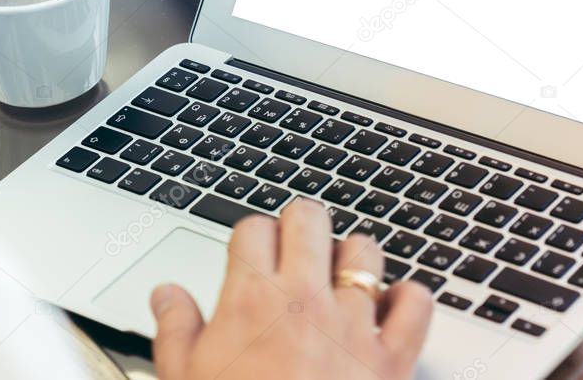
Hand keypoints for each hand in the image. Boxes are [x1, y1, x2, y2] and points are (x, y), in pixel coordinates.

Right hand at [149, 198, 433, 379]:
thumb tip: (167, 295)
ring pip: (364, 251)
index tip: (252, 253)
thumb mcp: (184, 379)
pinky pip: (416, 303)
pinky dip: (407, 299)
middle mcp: (305, 300)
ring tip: (339, 277)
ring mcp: (354, 325)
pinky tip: (388, 308)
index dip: (251, 237)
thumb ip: (177, 330)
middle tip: (295, 250)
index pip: (254, 227)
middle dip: (300, 227)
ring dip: (352, 258)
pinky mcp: (392, 356)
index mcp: (252, 301)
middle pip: (309, 218)